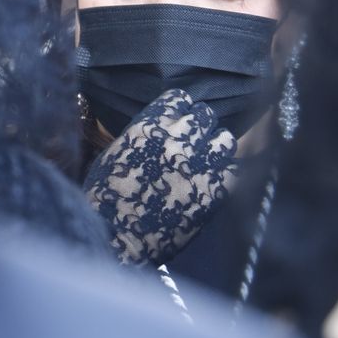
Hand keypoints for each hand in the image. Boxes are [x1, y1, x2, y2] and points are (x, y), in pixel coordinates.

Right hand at [83, 89, 238, 266]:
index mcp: (149, 127)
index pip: (178, 100)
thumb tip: (155, 135)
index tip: (182, 120)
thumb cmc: (104, 200)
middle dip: (201, 127)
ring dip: (218, 148)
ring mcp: (198, 164)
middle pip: (205, 116)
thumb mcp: (113, 156)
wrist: (117, 237)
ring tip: (211, 160)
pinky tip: (216, 183)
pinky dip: (226, 175)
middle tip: (197, 142)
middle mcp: (177, 139)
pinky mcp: (213, 190)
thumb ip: (139, 139)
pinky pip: (233, 170)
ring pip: (225, 139)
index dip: (182, 110)